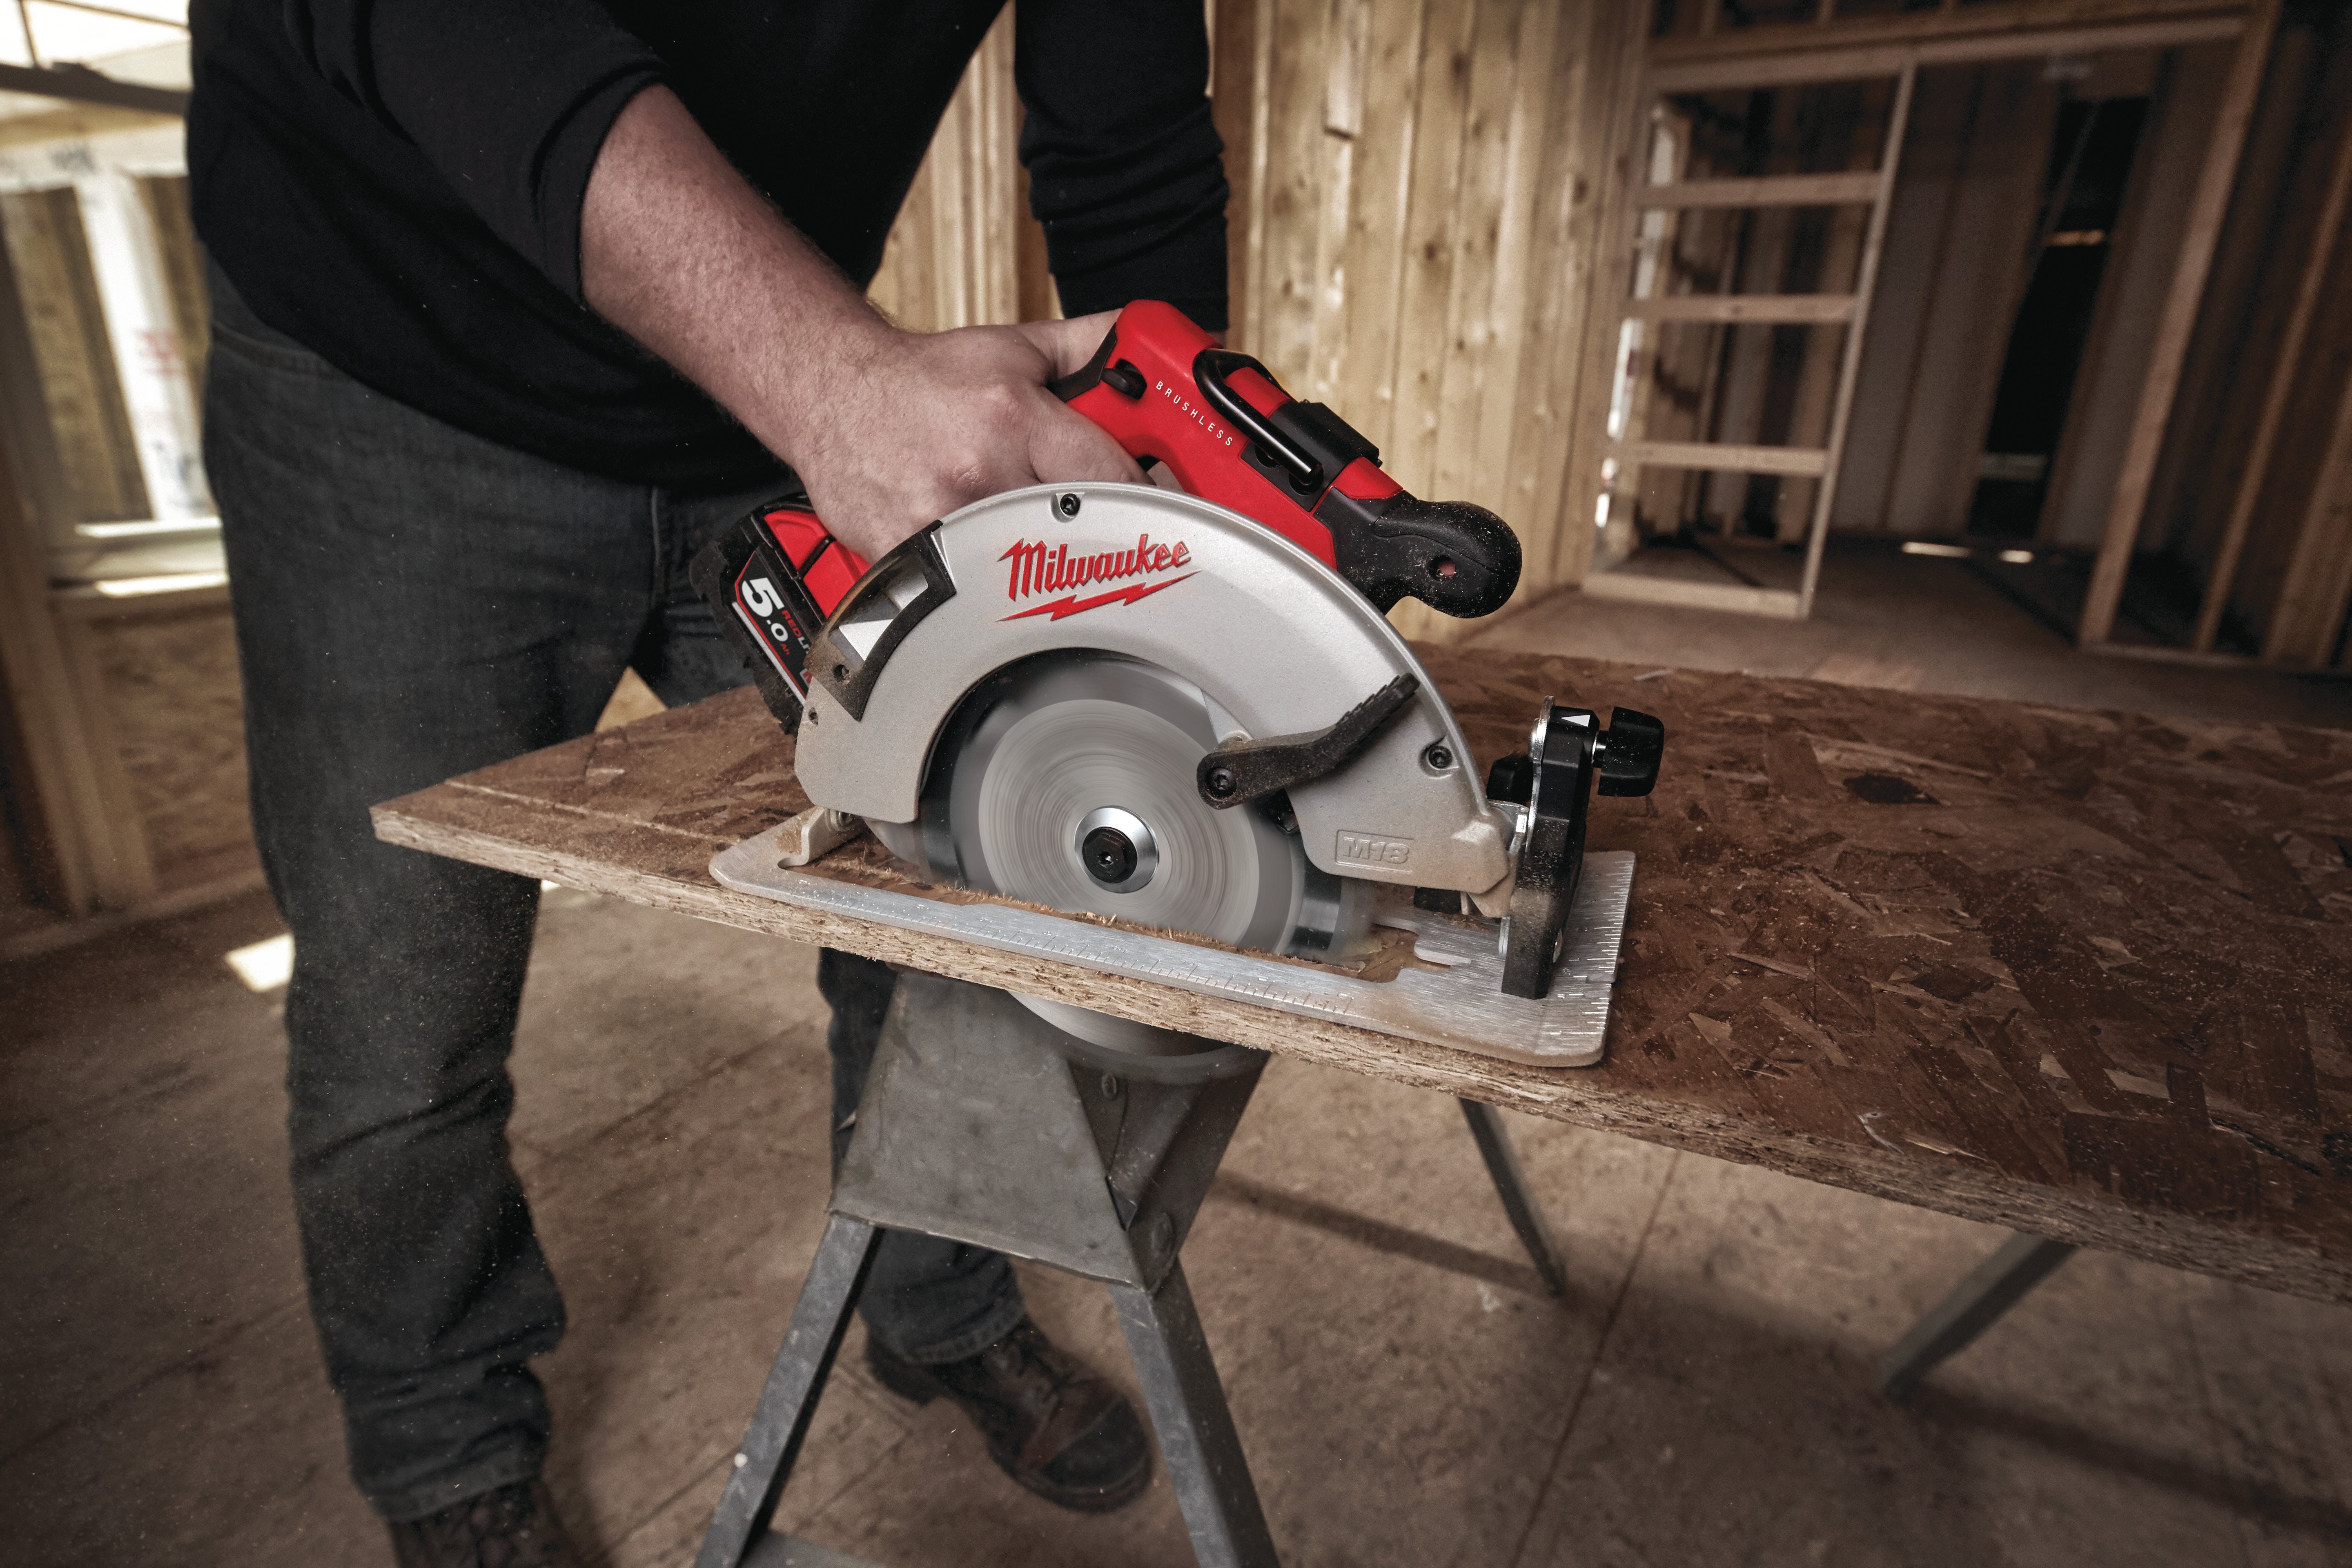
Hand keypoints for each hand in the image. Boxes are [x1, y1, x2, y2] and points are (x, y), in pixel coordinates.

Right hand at [581, 89, 1142, 562]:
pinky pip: (967, 587)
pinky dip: (986, 581)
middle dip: (1099, 535)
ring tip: (1039, 542)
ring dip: (1043, 564)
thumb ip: (1088, 349)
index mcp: (1012, 417)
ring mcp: (938, 520)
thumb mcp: (1014, 348)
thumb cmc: (925, 380)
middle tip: (1107, 536)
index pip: (1113, 477)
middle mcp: (977, 472)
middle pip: (1076, 530)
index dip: (1144, 499)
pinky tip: (984, 558)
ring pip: (1024, 568)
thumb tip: (1145, 347)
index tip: (1154, 511)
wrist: (832, 392)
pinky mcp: (904, 555)